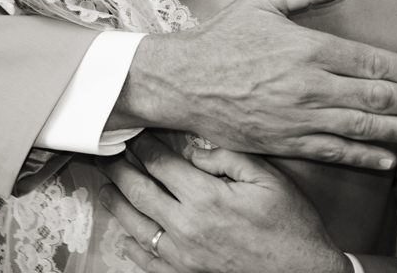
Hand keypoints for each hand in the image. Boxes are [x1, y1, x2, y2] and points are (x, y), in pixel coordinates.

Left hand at [97, 133, 352, 272]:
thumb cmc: (289, 224)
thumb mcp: (266, 178)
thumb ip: (225, 158)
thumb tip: (191, 148)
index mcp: (205, 196)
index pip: (161, 163)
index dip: (144, 146)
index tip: (134, 135)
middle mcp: (186, 226)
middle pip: (138, 190)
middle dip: (120, 168)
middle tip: (108, 154)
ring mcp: (183, 254)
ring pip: (135, 224)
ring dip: (116, 201)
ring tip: (107, 186)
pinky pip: (147, 261)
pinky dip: (131, 246)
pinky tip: (125, 235)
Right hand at [113, 0, 396, 168]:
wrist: (181, 81)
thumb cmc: (221, 38)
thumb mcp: (261, 2)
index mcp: (308, 47)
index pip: (372, 60)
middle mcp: (310, 84)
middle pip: (378, 97)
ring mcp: (298, 117)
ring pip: (363, 128)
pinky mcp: (284, 142)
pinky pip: (332, 152)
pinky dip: (364, 158)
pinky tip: (389, 160)